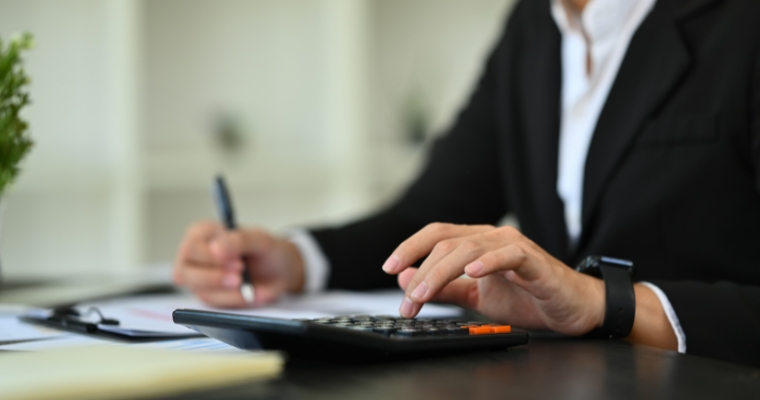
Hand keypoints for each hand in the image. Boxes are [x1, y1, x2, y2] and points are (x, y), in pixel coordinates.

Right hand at [173, 221, 304, 307]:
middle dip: (214, 278)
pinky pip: (214, 305)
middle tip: (240, 278)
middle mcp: (194, 256)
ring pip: (200, 291)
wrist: (280, 271)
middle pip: (186, 272)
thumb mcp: (259, 239)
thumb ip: (239, 240)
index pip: (191, 247)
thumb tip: (214, 248)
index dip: (210, 258)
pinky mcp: (209, 296)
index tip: (236, 263)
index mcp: (202, 233)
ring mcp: (198, 278)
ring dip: (227, 293)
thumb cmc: (265, 250)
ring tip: (250, 288)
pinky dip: (235, 301)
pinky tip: (252, 295)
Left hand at [382, 223, 605, 334]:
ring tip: (423, 293)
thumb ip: (444, 287)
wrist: (572, 309)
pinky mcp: (535, 261)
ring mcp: (514, 246)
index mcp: (476, 242)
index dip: (410, 247)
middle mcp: (492, 237)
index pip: (436, 234)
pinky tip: (473, 272)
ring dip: (441, 272)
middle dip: (420, 272)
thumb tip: (405, 279)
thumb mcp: (476, 296)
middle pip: (446, 243)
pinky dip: (490, 261)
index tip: (388, 267)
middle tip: (407, 300)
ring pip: (469, 248)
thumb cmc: (526, 297)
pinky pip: (509, 254)